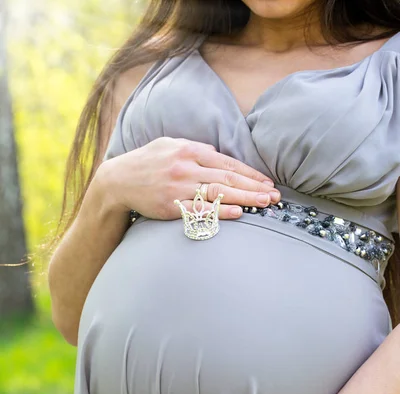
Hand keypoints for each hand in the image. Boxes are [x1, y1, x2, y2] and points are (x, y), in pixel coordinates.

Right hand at [95, 137, 280, 220]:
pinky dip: (220, 211)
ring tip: (265, 204)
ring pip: (218, 192)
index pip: (228, 162)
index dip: (250, 173)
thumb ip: (195, 150)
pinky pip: (200, 209)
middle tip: (275, 196)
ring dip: (245, 198)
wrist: (116, 181)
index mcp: (189, 149)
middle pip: (228, 177)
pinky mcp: (170, 205)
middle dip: (254, 187)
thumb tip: (218, 155)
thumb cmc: (147, 163)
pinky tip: (237, 213)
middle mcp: (186, 166)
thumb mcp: (169, 145)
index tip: (268, 183)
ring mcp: (178, 186)